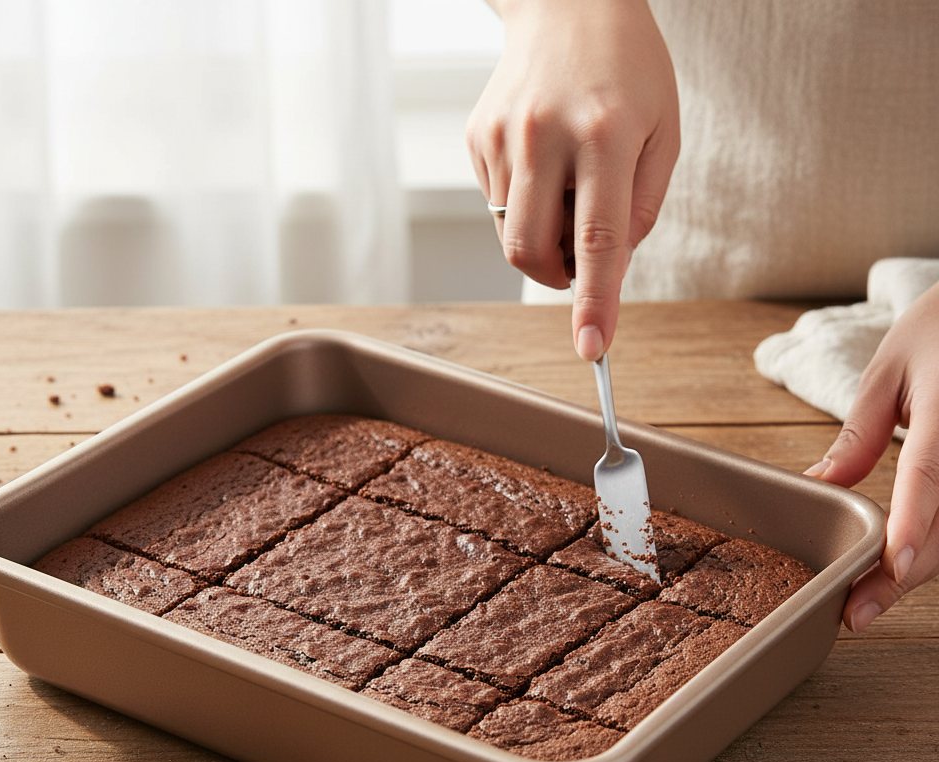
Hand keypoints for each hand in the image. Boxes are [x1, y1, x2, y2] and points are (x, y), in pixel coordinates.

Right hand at [466, 0, 678, 358]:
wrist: (568, 2)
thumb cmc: (628, 70)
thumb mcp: (663, 131)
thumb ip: (641, 206)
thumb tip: (608, 267)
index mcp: (605, 134)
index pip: (598, 240)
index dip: (594, 301)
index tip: (592, 347)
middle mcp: (546, 136)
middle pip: (532, 250)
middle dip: (556, 276)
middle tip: (579, 254)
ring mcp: (503, 137)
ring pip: (510, 235)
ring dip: (542, 237)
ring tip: (567, 185)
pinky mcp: (478, 137)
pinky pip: (496, 205)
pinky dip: (524, 205)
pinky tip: (542, 163)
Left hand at [805, 280, 938, 630]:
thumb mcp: (890, 370)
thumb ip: (861, 432)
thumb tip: (823, 482)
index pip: (932, 474)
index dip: (915, 522)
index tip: (896, 564)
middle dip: (903, 575)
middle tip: (856, 612)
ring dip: (917, 570)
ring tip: (867, 604)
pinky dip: (932, 545)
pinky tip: (897, 569)